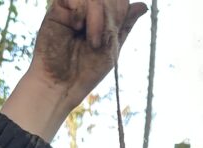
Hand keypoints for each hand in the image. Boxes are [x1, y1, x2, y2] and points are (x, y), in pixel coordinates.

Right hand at [1, 0, 146, 141]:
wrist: (61, 84)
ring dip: (97, 17)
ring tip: (92, 41)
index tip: (112, 34)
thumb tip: (143, 5)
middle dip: (109, 15)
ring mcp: (74, 8)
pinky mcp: (59, 8)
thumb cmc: (86, 72)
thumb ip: (124, 25)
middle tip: (98, 42)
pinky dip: (80, 11)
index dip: (120, 10)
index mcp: (105, 19)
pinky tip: (76, 27)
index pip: (120, 0)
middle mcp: (90, 10)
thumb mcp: (111, 48)